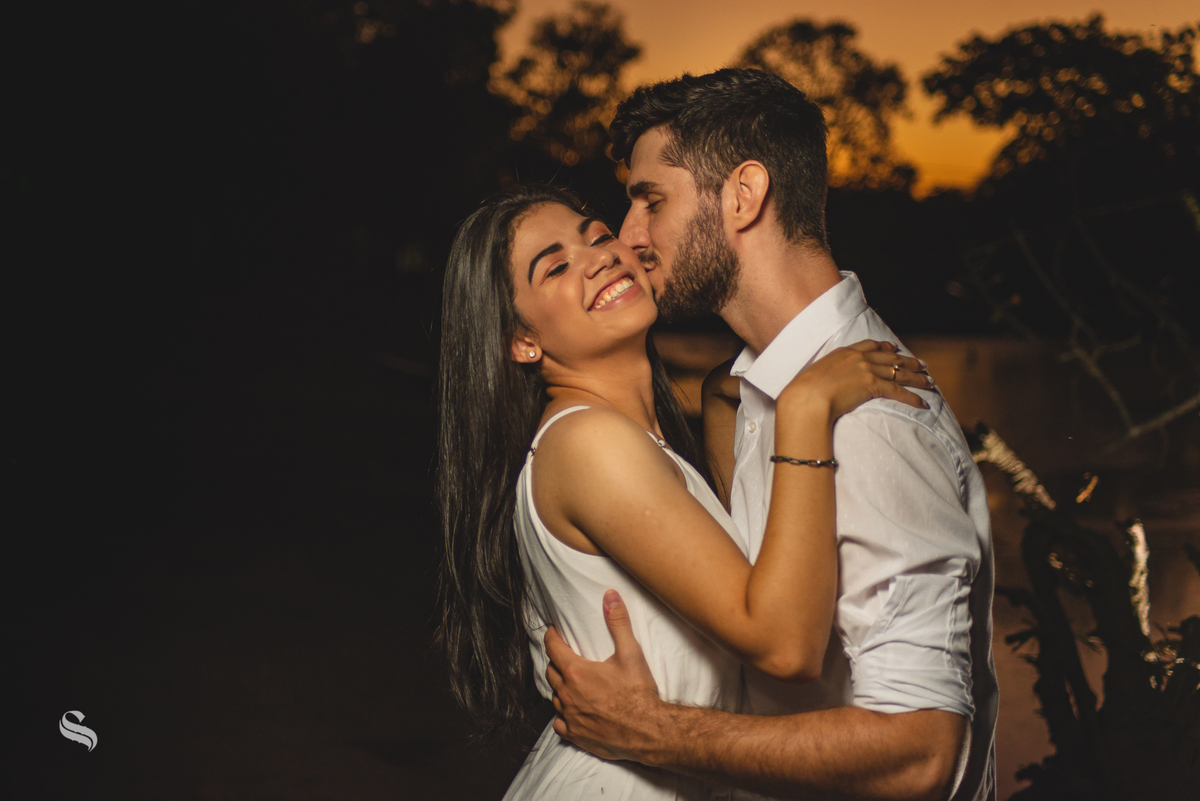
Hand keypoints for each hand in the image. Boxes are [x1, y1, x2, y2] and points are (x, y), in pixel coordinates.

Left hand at [545, 590, 662, 761]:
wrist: (648, 731)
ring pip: (554, 697)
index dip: (551, 637)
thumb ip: (618, 623)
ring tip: (569, 682)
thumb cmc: (638, 693)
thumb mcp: (631, 653)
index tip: (553, 632)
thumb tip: (610, 597)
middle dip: (556, 661)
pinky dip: (562, 715)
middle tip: (565, 656)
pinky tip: (571, 712)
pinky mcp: (576, 735)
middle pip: (551, 672)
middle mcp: (568, 694)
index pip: (553, 648)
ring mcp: (570, 716)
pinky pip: (559, 723)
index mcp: (576, 672)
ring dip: (559, 687)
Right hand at [779, 340, 931, 421]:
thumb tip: (824, 383)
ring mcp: (867, 370)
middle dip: (909, 361)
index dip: (885, 347)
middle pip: (891, 358)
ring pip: (899, 373)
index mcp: (844, 352)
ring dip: (917, 378)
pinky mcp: (873, 386)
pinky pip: (898, 392)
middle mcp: (859, 358)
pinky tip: (922, 403)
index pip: (870, 345)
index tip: (895, 348)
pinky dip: (912, 398)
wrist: (807, 397)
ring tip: (929, 383)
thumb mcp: (814, 374)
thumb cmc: (804, 390)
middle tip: (922, 365)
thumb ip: (826, 373)